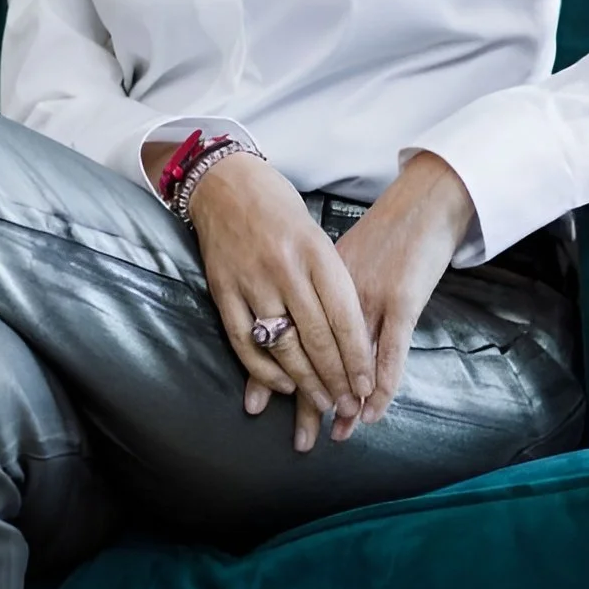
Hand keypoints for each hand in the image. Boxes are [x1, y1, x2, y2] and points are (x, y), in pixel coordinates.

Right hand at [178, 150, 374, 450]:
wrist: (225, 182)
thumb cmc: (279, 207)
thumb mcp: (316, 233)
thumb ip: (330, 279)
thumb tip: (353, 333)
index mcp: (315, 251)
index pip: (343, 316)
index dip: (357, 358)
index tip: (367, 387)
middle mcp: (285, 267)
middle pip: (316, 338)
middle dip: (336, 379)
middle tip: (347, 407)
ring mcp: (251, 280)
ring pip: (283, 346)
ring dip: (305, 383)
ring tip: (322, 404)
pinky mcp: (222, 290)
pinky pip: (244, 341)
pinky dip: (264, 371)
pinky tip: (282, 386)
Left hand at [242, 151, 474, 448]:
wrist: (425, 199)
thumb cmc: (387, 229)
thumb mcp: (344, 257)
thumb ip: (322, 290)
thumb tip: (301, 327)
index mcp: (316, 276)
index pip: (290, 330)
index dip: (279, 369)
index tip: (264, 404)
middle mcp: (335, 288)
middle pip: (314, 350)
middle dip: (309, 398)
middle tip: (302, 438)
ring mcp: (369, 294)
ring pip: (348, 357)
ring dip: (344, 399)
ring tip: (339, 432)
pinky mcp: (401, 299)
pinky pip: (388, 351)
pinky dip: (380, 384)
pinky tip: (372, 409)